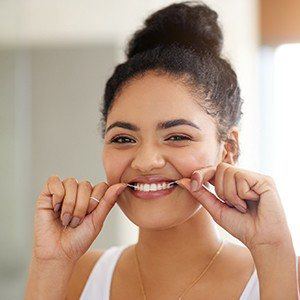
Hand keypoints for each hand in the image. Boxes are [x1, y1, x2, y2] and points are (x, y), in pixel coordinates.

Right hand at [32, 175, 125, 262]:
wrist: (58, 253)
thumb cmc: (79, 239)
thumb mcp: (97, 221)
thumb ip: (108, 201)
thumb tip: (122, 184)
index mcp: (92, 197)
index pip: (101, 185)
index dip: (96, 201)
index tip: (90, 216)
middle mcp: (78, 192)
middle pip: (85, 184)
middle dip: (82, 206)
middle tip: (75, 222)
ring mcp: (63, 191)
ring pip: (71, 182)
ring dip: (69, 204)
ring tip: (66, 219)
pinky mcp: (47, 193)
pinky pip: (54, 181)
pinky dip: (57, 195)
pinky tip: (55, 209)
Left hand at [176, 162, 291, 251]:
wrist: (261, 239)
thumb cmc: (241, 226)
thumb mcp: (215, 209)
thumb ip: (201, 194)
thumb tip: (183, 180)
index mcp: (232, 183)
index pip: (213, 170)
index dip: (202, 173)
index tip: (194, 183)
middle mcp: (243, 177)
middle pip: (220, 168)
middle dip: (221, 190)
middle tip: (233, 205)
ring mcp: (254, 177)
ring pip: (229, 172)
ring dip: (231, 194)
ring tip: (243, 206)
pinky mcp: (264, 180)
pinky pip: (242, 177)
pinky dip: (242, 194)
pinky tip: (253, 202)